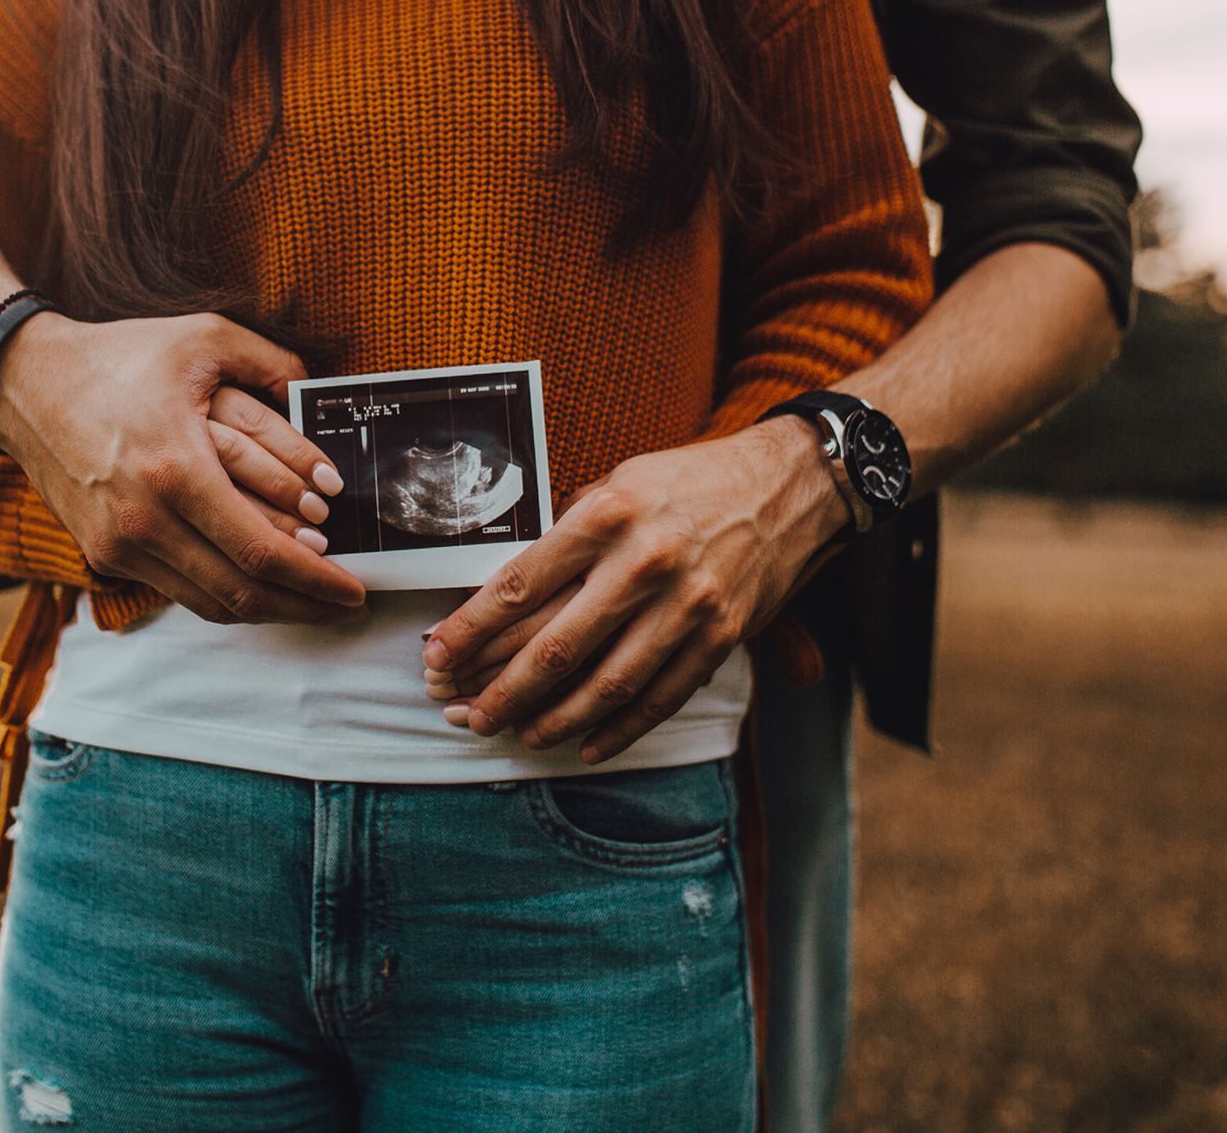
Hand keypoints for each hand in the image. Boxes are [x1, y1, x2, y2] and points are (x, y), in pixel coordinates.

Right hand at [0, 310, 366, 623]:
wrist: (25, 385)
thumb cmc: (119, 358)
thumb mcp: (203, 338)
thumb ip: (272, 362)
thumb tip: (321, 393)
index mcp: (175, 470)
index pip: (260, 552)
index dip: (317, 580)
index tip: (355, 588)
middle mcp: (144, 520)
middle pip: (241, 592)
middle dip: (305, 606)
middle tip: (347, 604)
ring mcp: (120, 545)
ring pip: (211, 604)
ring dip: (269, 609)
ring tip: (313, 601)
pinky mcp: (105, 555)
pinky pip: (180, 591)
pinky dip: (226, 594)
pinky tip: (259, 584)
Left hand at [421, 419, 844, 761]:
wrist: (790, 484)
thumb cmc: (689, 481)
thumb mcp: (619, 482)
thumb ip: (568, 534)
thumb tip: (508, 591)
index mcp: (606, 515)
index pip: (519, 585)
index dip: (469, 629)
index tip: (436, 656)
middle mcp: (643, 562)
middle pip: (555, 646)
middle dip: (501, 689)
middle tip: (465, 715)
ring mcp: (687, 605)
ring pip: (606, 683)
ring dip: (554, 719)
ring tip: (518, 734)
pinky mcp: (722, 635)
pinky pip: (661, 697)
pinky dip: (619, 729)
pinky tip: (585, 746)